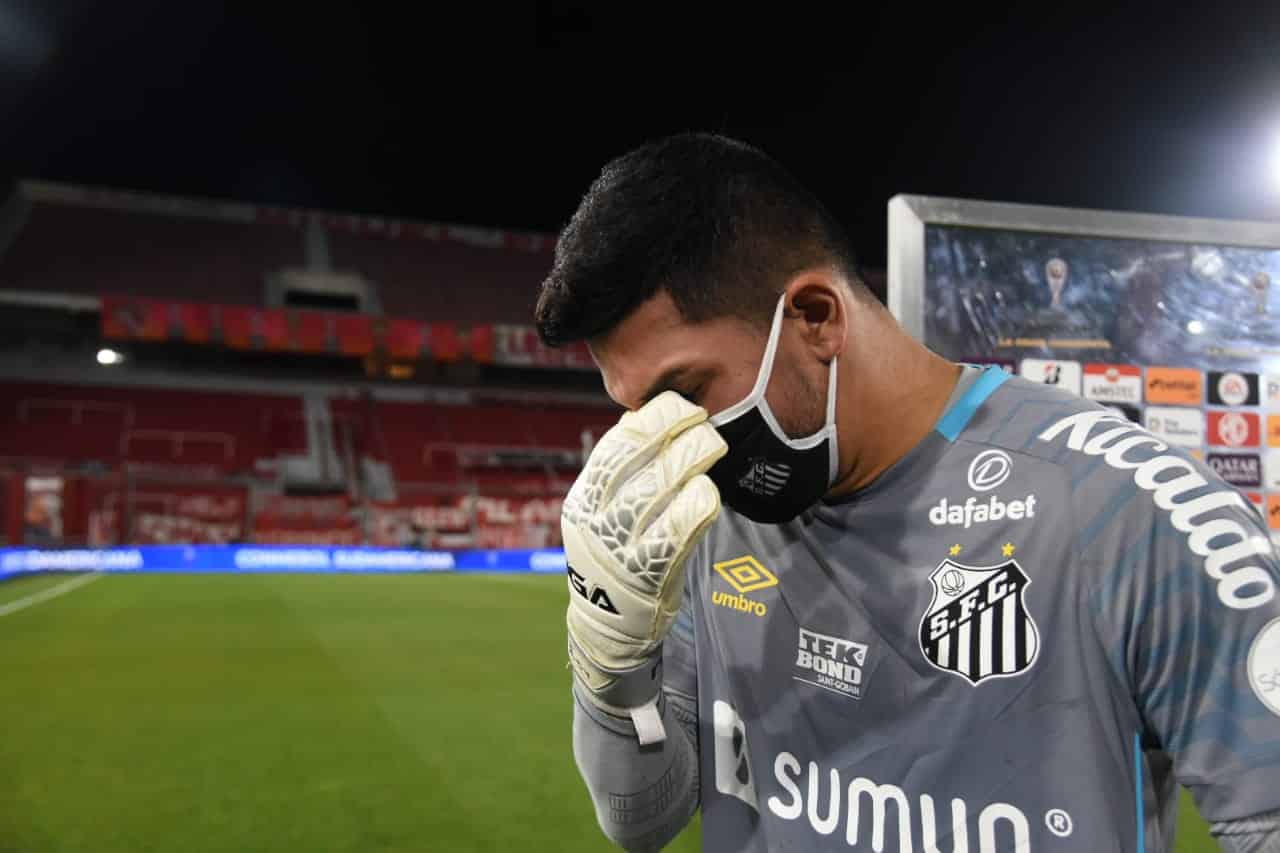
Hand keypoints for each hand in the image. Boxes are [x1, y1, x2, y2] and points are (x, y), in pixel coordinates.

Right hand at [562, 391, 725, 740]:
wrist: (608, 627)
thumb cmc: (617, 556)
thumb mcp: (605, 513)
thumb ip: (624, 474)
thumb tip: (652, 419)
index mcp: (583, 499)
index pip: (616, 445)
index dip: (652, 419)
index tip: (680, 407)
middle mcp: (595, 521)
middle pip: (639, 460)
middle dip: (678, 432)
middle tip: (704, 423)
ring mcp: (619, 549)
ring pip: (658, 488)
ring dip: (692, 459)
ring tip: (713, 446)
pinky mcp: (647, 574)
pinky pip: (676, 530)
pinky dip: (697, 504)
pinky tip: (709, 491)